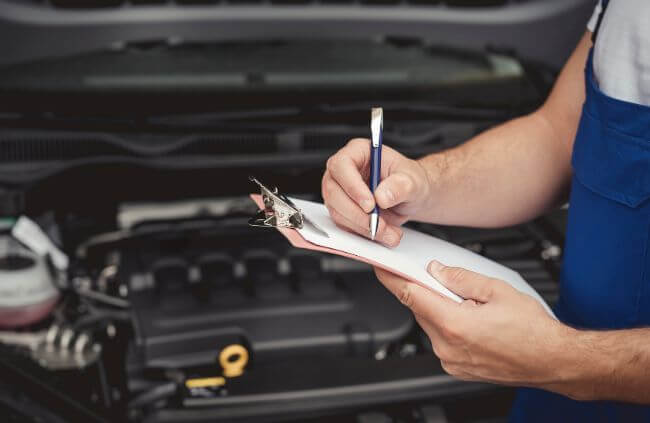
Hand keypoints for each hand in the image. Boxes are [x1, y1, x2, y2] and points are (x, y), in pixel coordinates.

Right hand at [322, 139, 432, 246]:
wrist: (411, 197)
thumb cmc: (409, 181)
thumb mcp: (413, 181)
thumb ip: (400, 186)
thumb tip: (381, 196)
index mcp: (358, 152)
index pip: (341, 165)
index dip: (352, 186)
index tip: (370, 204)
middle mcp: (344, 171)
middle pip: (334, 192)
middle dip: (358, 213)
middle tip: (380, 224)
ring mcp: (340, 192)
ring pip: (338, 212)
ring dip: (364, 227)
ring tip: (389, 232)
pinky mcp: (342, 210)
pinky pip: (345, 225)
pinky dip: (364, 233)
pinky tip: (384, 233)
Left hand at [374, 261, 572, 387]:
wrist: (553, 362)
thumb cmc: (533, 330)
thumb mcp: (498, 290)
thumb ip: (461, 278)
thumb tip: (437, 270)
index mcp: (455, 325)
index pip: (411, 295)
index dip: (392, 278)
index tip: (381, 266)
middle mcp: (448, 347)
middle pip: (420, 309)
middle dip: (426, 290)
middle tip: (443, 278)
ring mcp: (451, 360)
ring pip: (430, 324)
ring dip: (439, 309)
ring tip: (469, 303)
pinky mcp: (457, 367)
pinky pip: (441, 339)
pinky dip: (448, 325)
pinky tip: (470, 319)